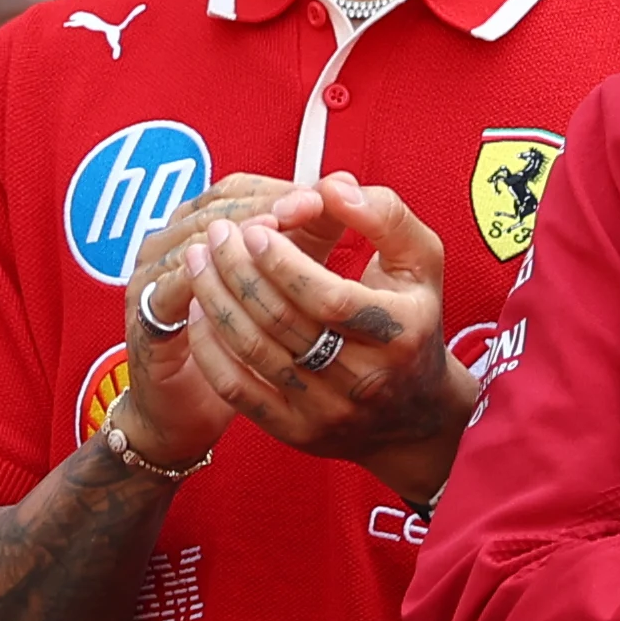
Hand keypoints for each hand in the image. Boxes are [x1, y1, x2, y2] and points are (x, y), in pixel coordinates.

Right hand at [118, 173, 318, 466]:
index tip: (323, 195)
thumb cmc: (243, 346)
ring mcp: (150, 274)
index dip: (278, 189)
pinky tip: (250, 286)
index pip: (236, 190)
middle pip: (216, 207)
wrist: (190, 411)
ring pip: (197, 239)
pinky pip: (175, 287)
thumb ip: (310, 237)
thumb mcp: (284, 282)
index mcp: (198, 223)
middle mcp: (168, 240)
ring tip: (285, 238)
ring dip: (242, 238)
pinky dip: (212, 281)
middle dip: (266, 207)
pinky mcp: (144, 312)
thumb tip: (344, 189)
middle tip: (310, 208)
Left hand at [173, 174, 467, 505]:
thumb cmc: (414, 318)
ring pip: (254, 352)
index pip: (330, 298)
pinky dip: (211, 347)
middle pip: (283, 322)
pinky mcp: (296, 433)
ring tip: (198, 260)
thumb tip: (332, 187)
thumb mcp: (421, 261)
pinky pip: (238, 390)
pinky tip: (200, 308)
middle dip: (239, 272)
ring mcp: (327, 410)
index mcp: (400, 332)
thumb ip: (385, 214)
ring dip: (217, 300)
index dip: (285, 262)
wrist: (415, 413)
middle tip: (216, 235)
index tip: (255, 228)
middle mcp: (365, 379)